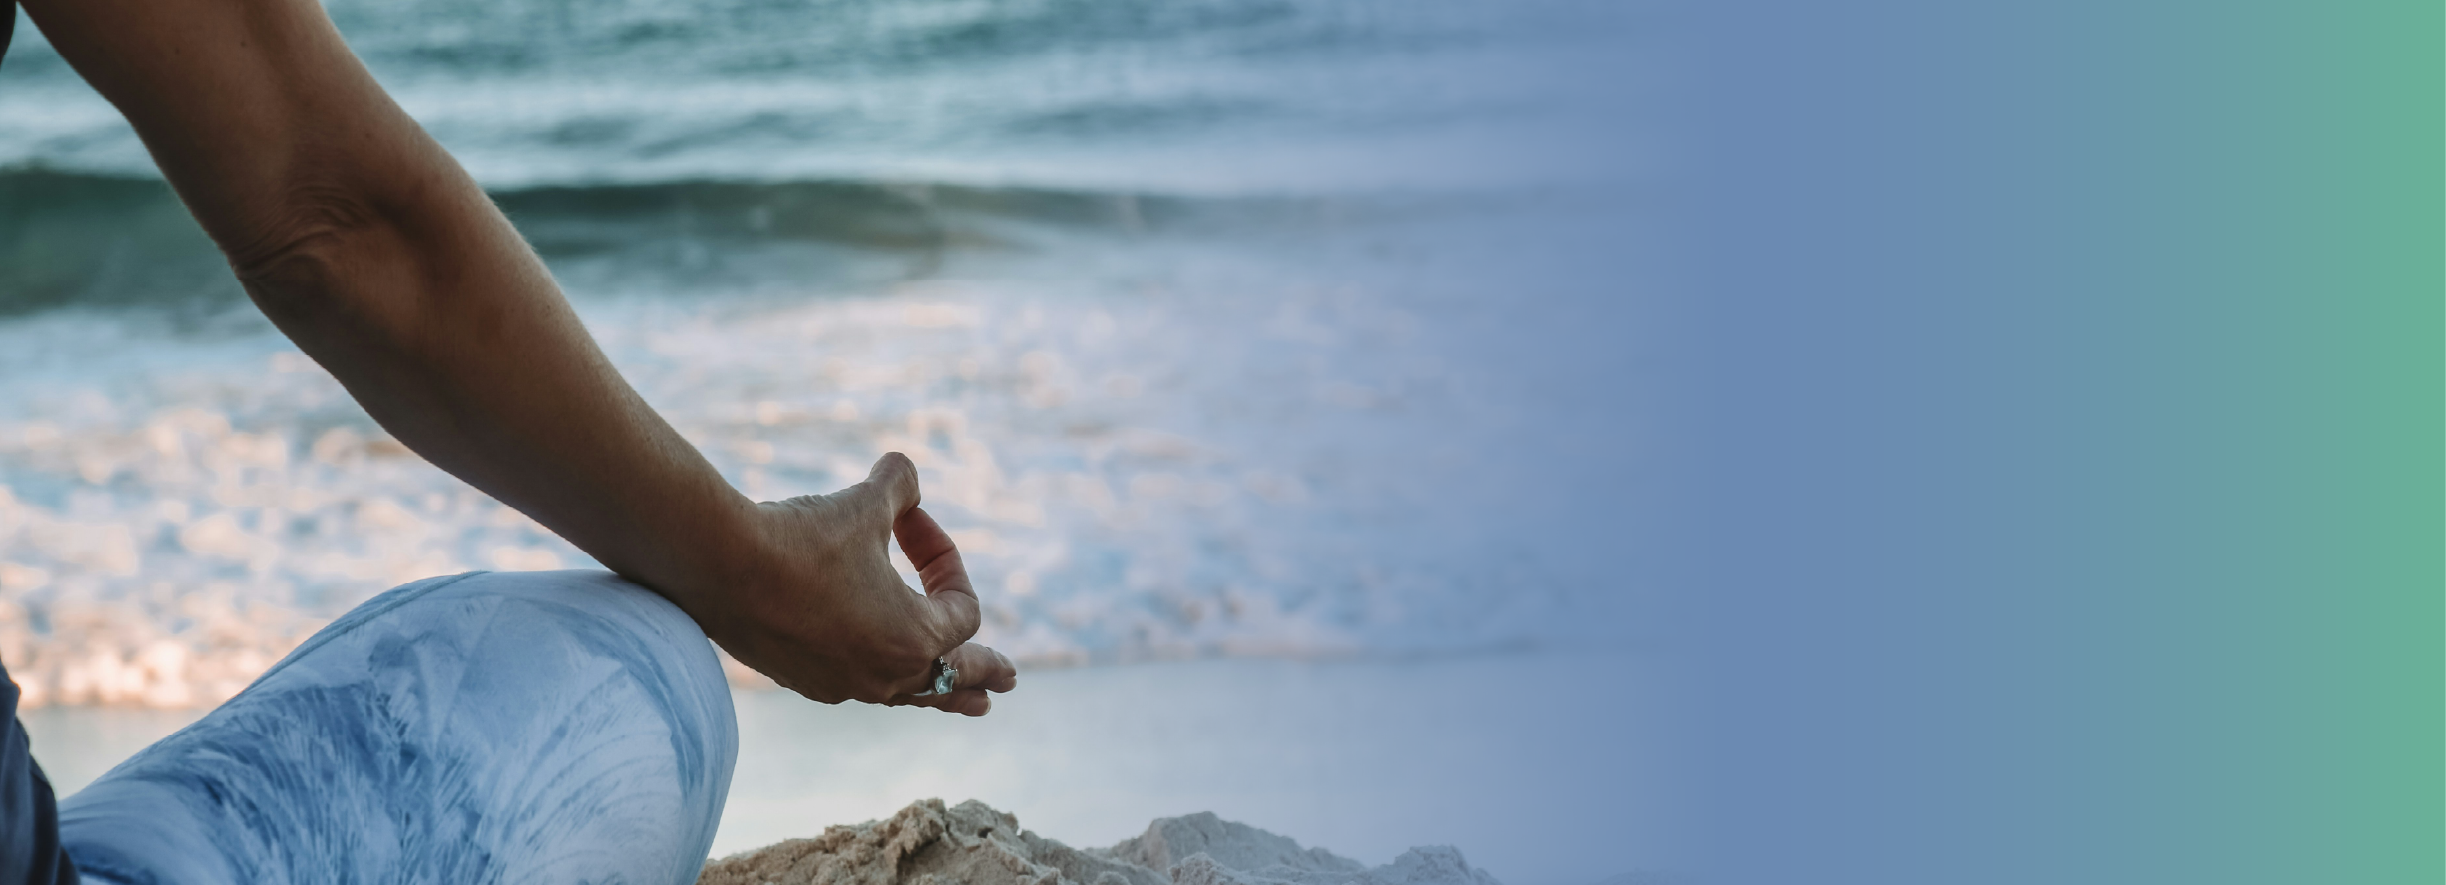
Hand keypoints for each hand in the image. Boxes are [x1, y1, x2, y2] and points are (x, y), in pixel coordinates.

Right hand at [688, 453, 1017, 715]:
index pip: (962, 608)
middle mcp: (885, 675)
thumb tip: (905, 470)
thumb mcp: (864, 503)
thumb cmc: (801, 536)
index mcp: (915, 638)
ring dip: (939, 692)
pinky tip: (880, 681)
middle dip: (982, 674)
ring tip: (968, 705)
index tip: (910, 518)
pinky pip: (859, 687)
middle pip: (951, 677)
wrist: (718, 565)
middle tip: (1009, 683)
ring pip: (907, 694)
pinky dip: (881, 680)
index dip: (945, 558)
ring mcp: (843, 685)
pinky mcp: (804, 681)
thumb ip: (899, 487)